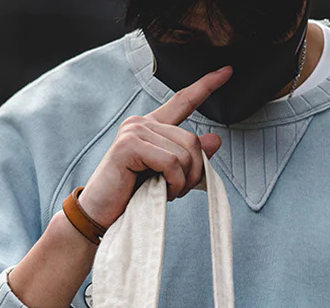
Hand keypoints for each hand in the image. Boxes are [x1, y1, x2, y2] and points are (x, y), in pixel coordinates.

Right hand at [78, 65, 233, 228]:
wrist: (102, 214)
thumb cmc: (133, 197)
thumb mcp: (169, 176)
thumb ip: (190, 158)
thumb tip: (215, 140)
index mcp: (152, 127)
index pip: (183, 101)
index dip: (206, 86)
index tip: (227, 71)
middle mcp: (142, 123)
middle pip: (192, 140)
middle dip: (194, 172)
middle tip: (178, 190)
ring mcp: (134, 132)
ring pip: (183, 153)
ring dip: (182, 182)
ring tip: (166, 192)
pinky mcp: (129, 146)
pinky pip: (171, 163)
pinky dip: (173, 182)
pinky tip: (162, 191)